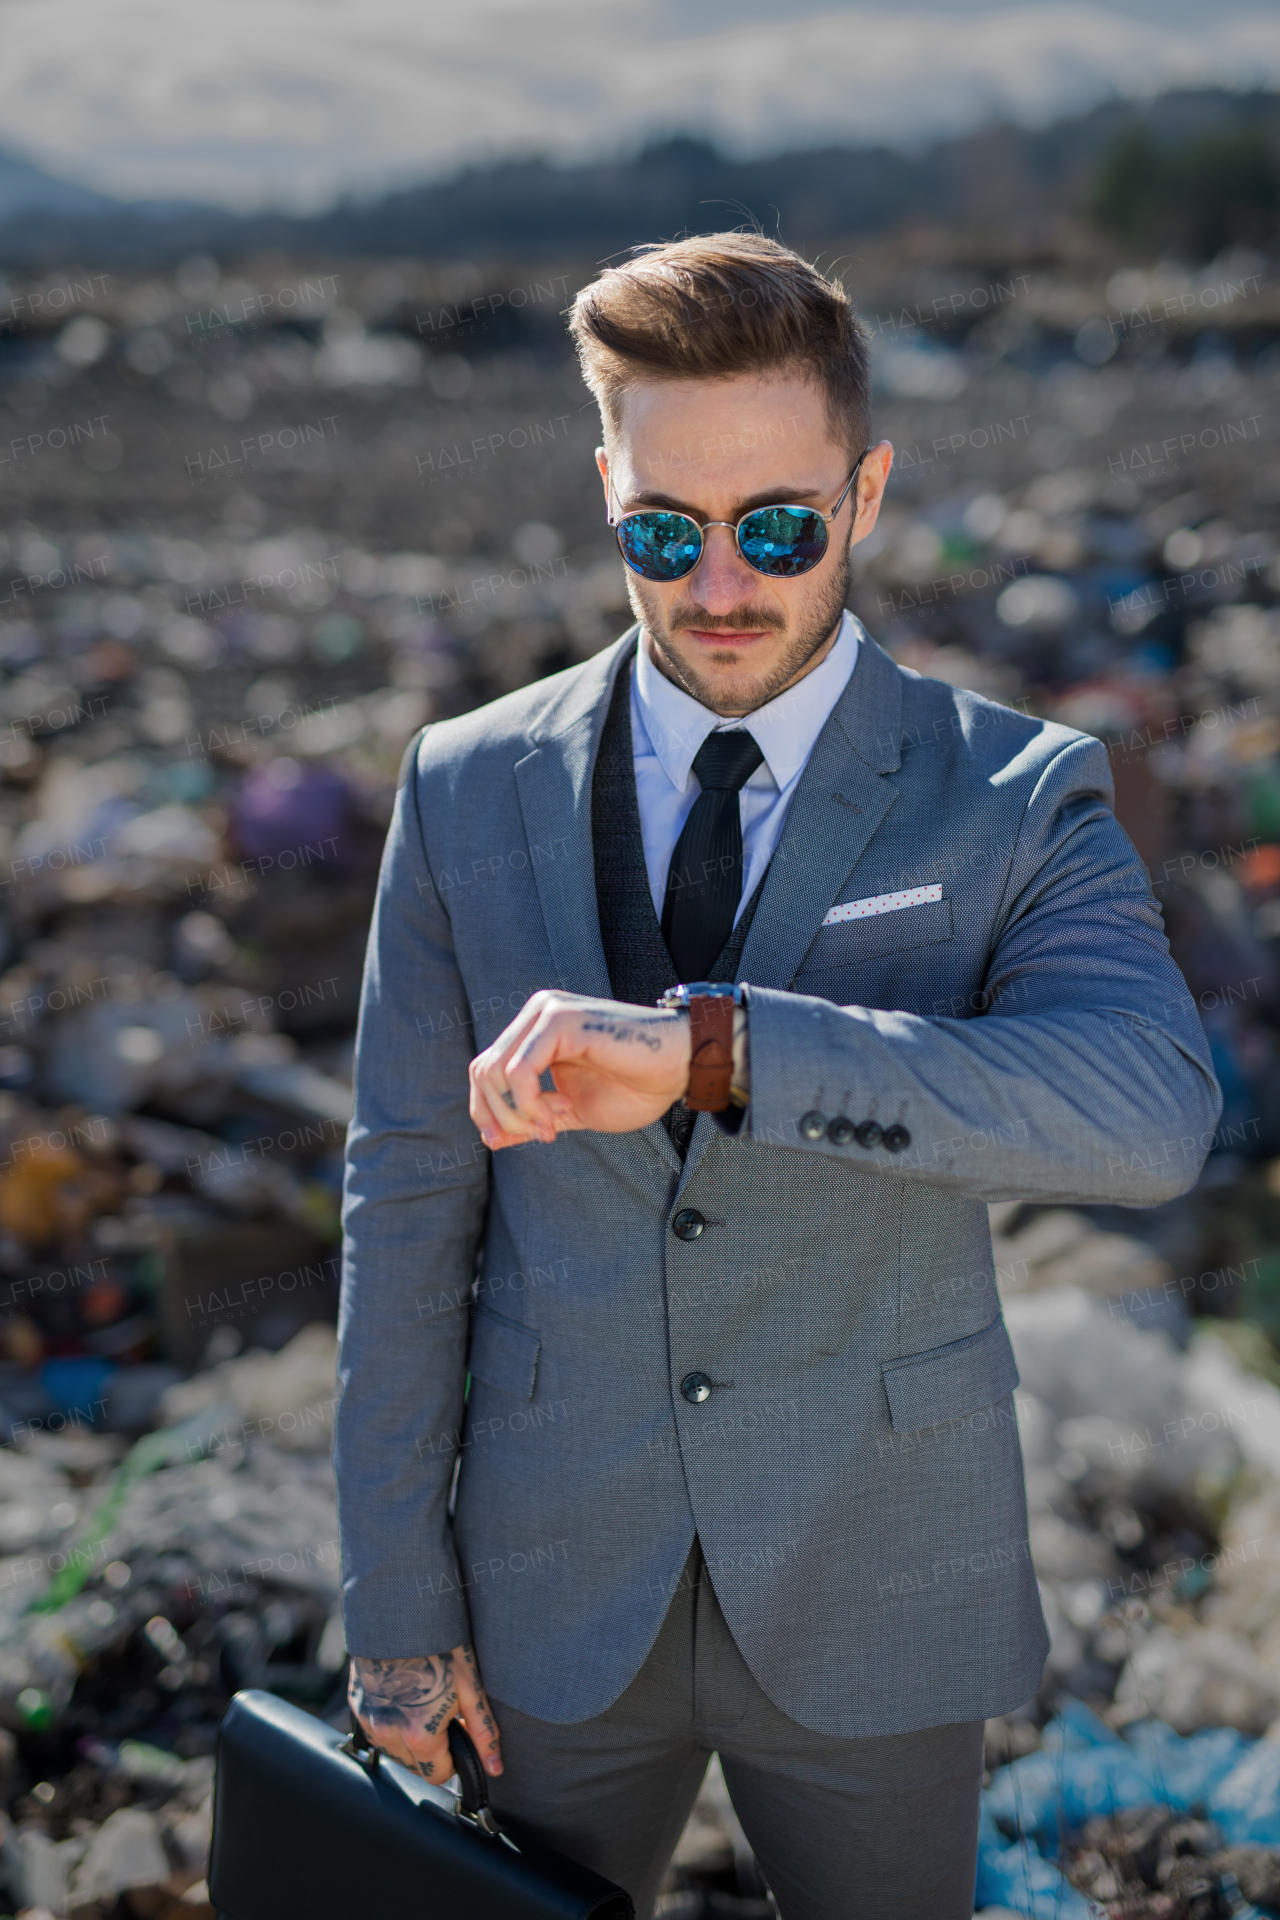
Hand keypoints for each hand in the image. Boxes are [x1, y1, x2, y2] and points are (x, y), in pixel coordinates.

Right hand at [348, 1643, 501, 1779]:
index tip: (456, 1733)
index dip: (452, 1758)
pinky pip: (376, 1729)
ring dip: (408, 1738)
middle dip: (431, 1748)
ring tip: (422, 1699)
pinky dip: (390, 1722)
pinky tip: (403, 1694)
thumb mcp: (470, 1686)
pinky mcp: (356, 1705)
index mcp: (419, 1735)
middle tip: (441, 1712)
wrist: (401, 1613)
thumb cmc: (440, 1645)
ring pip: (393, 1750)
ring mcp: (369, 1720)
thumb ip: (483, 1732)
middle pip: (415, 1765)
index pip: (437, 1775)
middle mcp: (389, 1734)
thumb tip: (495, 1767)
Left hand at [469, 990, 690, 1147]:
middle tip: (536, 1138)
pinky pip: (518, 1071)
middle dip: (499, 1117)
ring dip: (515, 1115)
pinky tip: (554, 1119)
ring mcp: (548, 1012)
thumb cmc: (635, 1086)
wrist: (679, 1069)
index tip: (511, 1142)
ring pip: (494, 1072)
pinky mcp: (561, 1020)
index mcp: (536, 1029)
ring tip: (549, 1130)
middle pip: (482, 1072)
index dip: (487, 1112)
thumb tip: (491, 1139)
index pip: (485, 1070)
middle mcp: (537, 1014)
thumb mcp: (571, 1110)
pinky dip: (529, 1104)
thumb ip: (533, 1117)